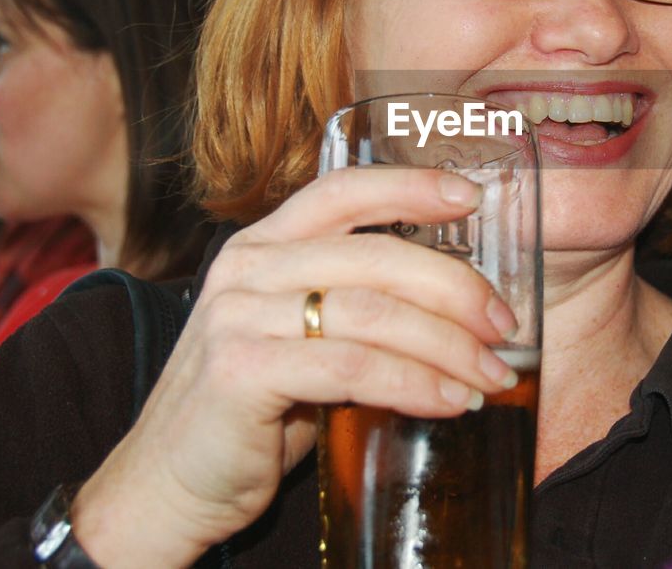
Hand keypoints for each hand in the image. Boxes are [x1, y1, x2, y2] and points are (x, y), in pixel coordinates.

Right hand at [71, 167, 518, 567]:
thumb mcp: (301, 337)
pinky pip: (352, 368)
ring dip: (447, 345)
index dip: (411, 187)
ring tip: (490, 374)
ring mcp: (238, 315)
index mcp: (264, 244)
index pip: (344, 190)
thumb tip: (457, 307)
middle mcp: (247, 265)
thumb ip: (354, 305)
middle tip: (503, 325)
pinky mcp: (240, 371)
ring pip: (374, 312)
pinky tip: (451, 401)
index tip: (471, 198)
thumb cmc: (252, 409)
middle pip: (376, 255)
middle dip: (456, 288)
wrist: (167, 484)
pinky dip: (414, 383)